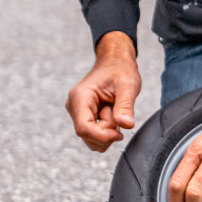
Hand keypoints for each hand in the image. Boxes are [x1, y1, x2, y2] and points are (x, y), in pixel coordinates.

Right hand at [65, 31, 141, 152]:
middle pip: (88, 136)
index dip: (102, 136)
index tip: (119, 133)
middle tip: (117, 112)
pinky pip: (94, 134)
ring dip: (107, 131)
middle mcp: (74, 106)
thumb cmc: (120, 70)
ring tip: (114, 111)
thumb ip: (125, 106)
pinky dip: (106, 131)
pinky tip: (111, 115)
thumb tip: (127, 125)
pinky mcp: (83, 117)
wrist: (115, 63)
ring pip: (91, 138)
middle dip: (107, 132)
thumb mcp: (128, 86)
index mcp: (80, 97)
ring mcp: (77, 112)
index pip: (84, 129)